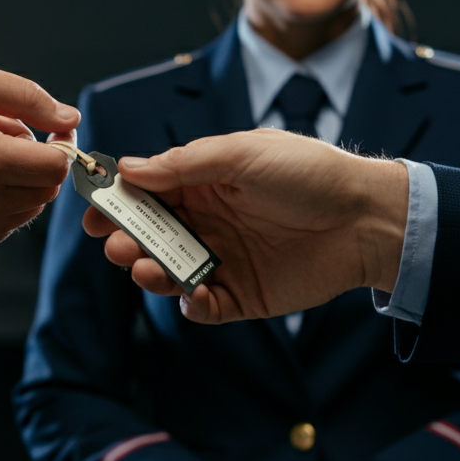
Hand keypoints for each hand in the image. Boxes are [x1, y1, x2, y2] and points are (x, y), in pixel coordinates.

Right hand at [0, 60, 78, 254]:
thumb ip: (26, 97)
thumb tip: (70, 119)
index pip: (57, 165)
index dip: (59, 144)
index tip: (45, 130)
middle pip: (48, 187)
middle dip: (35, 160)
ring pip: (31, 206)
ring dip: (19, 182)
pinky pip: (9, 223)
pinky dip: (1, 202)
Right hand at [82, 128, 407, 322]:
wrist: (367, 219)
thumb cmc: (309, 173)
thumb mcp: (241, 155)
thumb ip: (183, 165)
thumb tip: (128, 167)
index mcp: (203, 183)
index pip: (146, 193)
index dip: (116, 202)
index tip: (92, 211)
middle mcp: (206, 221)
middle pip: (149, 236)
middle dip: (124, 240)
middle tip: (114, 245)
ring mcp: (222, 259)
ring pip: (168, 271)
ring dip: (149, 272)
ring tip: (145, 269)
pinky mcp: (243, 294)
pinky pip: (204, 305)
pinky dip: (192, 304)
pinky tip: (193, 295)